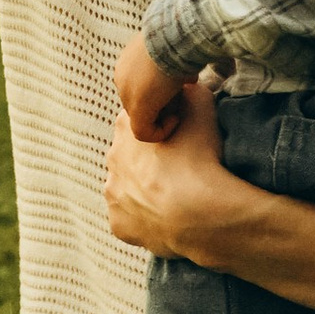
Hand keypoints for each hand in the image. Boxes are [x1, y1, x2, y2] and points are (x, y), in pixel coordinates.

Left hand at [104, 83, 234, 257]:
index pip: (140, 120)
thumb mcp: (202, 103)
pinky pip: (131, 220)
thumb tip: (186, 88)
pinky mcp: (119, 225)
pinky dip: (146, 219)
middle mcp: (112, 158)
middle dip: (150, 161)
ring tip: (177, 196)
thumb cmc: (203, 155)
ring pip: (128, 189)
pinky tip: (168, 218)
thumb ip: (189, 91)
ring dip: (146, 190)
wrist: (202, 212)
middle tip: (182, 169)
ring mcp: (113, 194)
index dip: (162, 128)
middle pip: (131, 155)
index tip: (181, 138)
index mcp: (126, 127)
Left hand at [113, 30, 187, 142]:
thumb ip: (174, 68)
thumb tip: (187, 80)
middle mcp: (122, 78)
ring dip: (163, 116)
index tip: (181, 86)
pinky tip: (176, 119)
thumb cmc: (182, 39)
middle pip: (142, 102)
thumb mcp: (175, 52)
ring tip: (181, 105)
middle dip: (163, 105)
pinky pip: (143, 132)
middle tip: (182, 98)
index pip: (142, 87)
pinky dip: (161, 132)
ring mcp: (126, 93)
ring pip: (142, 117)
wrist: (176, 35)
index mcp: (128, 63)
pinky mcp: (137, 108)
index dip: (163, 93)